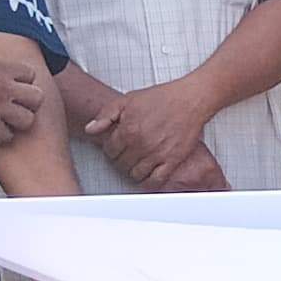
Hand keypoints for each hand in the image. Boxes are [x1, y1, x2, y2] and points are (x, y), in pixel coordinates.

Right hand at [0, 48, 49, 143]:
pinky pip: (7, 136)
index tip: (15, 87)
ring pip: (28, 120)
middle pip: (37, 98)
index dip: (24, 82)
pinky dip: (0, 136)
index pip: (31, 74)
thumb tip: (4, 74)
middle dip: (29, 104)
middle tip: (16, 106)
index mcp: (0, 67)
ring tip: (6, 121)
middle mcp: (3, 87)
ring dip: (18, 122)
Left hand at [86, 77, 224, 190]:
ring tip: (135, 166)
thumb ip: (105, 115)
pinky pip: (156, 180)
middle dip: (120, 162)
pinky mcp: (172, 160)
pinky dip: (149, 183)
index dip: (110, 150)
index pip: (109, 151)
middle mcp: (141, 144)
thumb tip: (91, 129)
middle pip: (121, 164)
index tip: (115, 148)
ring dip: (132, 172)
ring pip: (136, 174)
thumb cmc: (162, 97)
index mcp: (128, 130)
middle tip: (124, 157)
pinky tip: (147, 178)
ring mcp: (157, 154)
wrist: (190, 100)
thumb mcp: (127, 100)